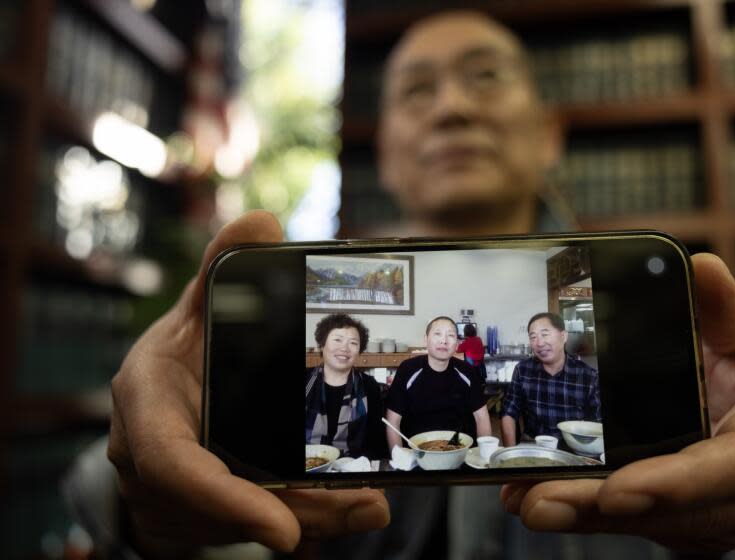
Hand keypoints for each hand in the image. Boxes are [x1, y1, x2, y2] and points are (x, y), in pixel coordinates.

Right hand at [107, 211, 388, 553]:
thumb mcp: (194, 311)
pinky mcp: (195, 513)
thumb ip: (224, 270)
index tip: (285, 529)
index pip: (173, 463)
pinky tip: (350, 506)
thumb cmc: (177, 356)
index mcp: (147, 402)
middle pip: (220, 506)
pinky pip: (248, 522)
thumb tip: (262, 223)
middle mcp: (149, 457)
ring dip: (308, 517)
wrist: (152, 408)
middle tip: (363, 506)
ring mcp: (169, 494)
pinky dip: (300, 516)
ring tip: (368, 505)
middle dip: (293, 511)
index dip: (224, 500)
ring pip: (241, 524)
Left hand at [501, 253, 734, 554]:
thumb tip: (703, 267)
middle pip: (672, 511)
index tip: (618, 489)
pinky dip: (582, 512)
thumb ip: (724, 312)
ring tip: (525, 500)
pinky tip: (533, 498)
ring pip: (644, 524)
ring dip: (582, 514)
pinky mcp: (678, 523)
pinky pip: (630, 522)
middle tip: (540, 501)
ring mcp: (711, 516)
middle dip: (601, 507)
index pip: (729, 470)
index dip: (674, 484)